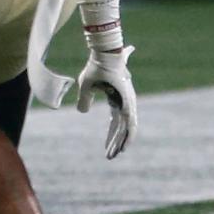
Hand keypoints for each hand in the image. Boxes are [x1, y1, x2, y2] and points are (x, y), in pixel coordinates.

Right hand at [77, 44, 137, 158]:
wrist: (105, 56)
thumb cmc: (96, 68)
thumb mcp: (85, 87)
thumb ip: (85, 100)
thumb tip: (83, 112)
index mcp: (116, 101)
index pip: (115, 123)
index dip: (111, 136)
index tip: (106, 147)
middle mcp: (124, 104)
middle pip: (121, 129)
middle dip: (115, 143)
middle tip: (110, 156)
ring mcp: (128, 104)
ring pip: (127, 130)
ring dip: (120, 143)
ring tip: (113, 156)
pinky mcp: (129, 104)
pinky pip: (130, 124)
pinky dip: (127, 137)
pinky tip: (122, 147)